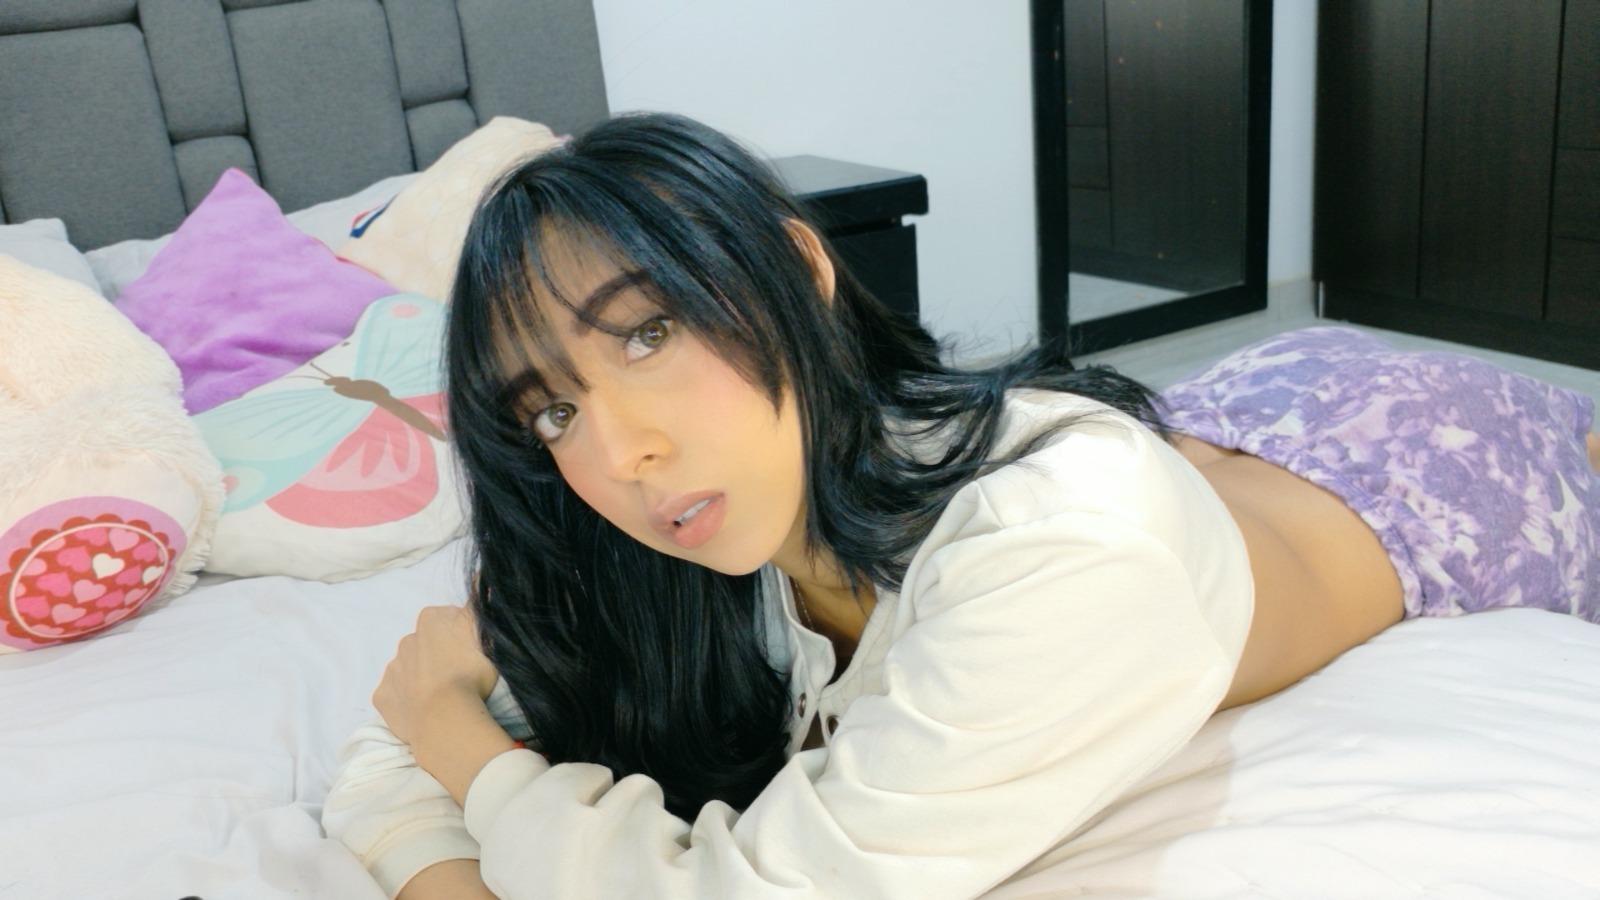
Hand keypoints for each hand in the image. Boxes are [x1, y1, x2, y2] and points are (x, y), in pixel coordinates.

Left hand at [373, 604, 499, 747]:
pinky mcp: (382, 697)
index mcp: (432, 620)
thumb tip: (478, 581)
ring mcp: (392, 669)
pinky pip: (395, 696)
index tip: (473, 654)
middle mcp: (406, 640)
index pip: (449, 620)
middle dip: (439, 657)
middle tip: (460, 678)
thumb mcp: (486, 635)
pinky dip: (407, 702)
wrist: (444, 717)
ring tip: (443, 698)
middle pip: (426, 645)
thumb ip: (479, 607)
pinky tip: (424, 711)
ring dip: (422, 679)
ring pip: (409, 670)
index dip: (462, 637)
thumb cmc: (470, 673)